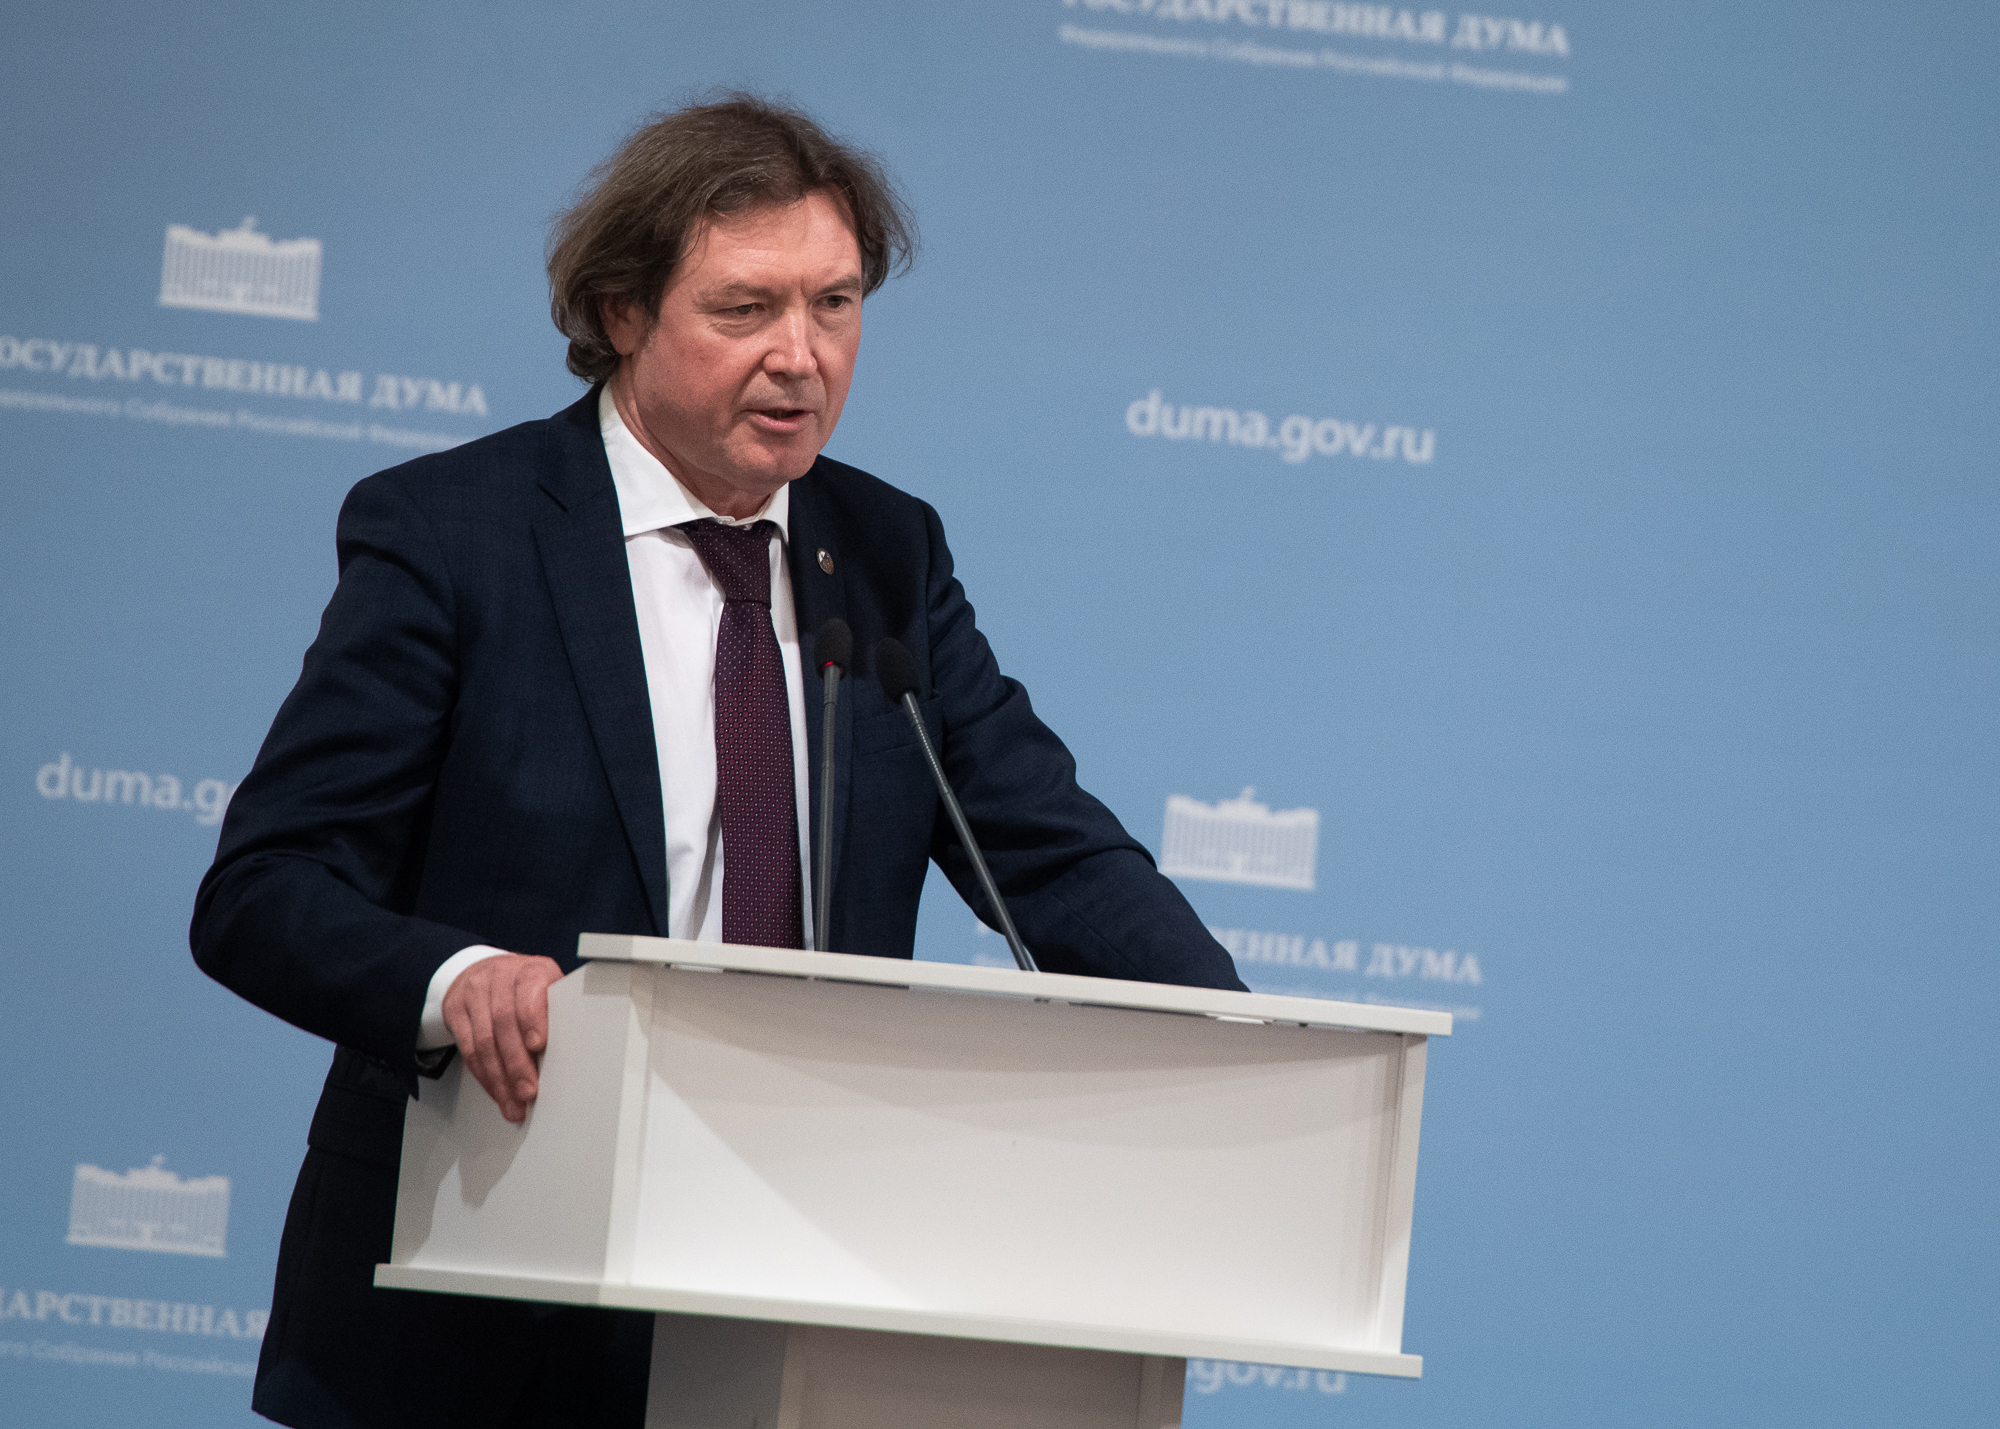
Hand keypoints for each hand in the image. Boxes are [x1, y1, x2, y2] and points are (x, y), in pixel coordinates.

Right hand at [441, 953, 564, 1122]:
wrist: (484, 970)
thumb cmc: (524, 984)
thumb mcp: (547, 987)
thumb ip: (556, 1013)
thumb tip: (570, 1053)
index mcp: (530, 971)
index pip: (528, 992)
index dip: (532, 1019)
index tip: (538, 1045)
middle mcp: (500, 977)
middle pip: (504, 1024)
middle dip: (517, 1063)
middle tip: (528, 1090)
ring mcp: (474, 993)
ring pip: (483, 1042)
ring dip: (500, 1079)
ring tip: (514, 1103)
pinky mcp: (455, 1011)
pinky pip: (467, 1050)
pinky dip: (484, 1076)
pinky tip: (497, 1091)